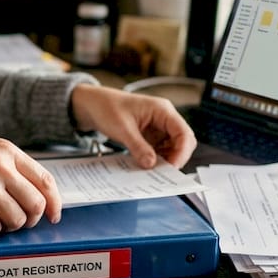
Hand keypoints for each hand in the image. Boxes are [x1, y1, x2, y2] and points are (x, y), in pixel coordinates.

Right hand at [0, 134, 60, 236]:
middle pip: (36, 204)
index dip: (54, 203)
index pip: (45, 181)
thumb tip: (36, 191)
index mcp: (7, 152)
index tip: (54, 216)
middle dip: (30, 219)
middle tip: (18, 222)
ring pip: (17, 219)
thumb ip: (10, 165)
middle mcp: (0, 167)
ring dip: (8, 226)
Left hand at [69, 84, 196, 168]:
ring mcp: (159, 128)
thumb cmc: (107, 107)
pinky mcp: (151, 136)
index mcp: (162, 110)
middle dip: (176, 157)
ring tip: (153, 171)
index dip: (182, 152)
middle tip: (164, 173)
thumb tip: (151, 164)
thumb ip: (138, 147)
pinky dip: (157, 160)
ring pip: (173, 148)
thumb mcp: (122, 128)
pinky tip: (148, 166)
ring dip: (166, 161)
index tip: (172, 167)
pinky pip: (160, 151)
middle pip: (183, 142)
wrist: (93, 104)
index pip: (183, 132)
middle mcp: (164, 118)